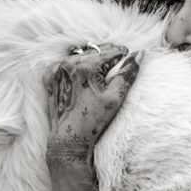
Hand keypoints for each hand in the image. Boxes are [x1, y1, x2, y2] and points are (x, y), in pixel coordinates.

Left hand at [46, 43, 137, 190]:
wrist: (68, 140)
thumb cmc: (93, 121)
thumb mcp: (115, 98)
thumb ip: (128, 73)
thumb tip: (140, 54)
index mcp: (85, 65)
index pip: (111, 50)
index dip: (123, 56)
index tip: (128, 64)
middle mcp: (68, 64)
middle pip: (95, 50)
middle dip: (108, 58)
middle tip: (116, 71)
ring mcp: (56, 70)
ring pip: (81, 56)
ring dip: (92, 62)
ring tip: (100, 77)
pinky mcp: (50, 79)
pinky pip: (66, 65)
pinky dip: (76, 69)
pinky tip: (82, 81)